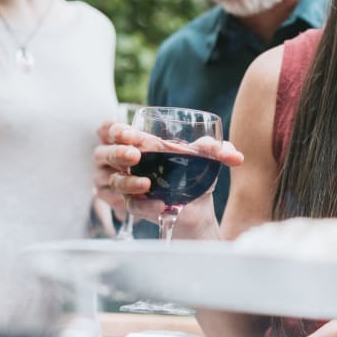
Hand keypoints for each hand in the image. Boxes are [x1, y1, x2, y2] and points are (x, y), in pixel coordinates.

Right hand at [93, 121, 243, 233]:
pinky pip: (128, 206)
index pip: (109, 130)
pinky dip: (143, 205)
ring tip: (146, 183)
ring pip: (109, 181)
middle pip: (102, 153)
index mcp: (133, 141)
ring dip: (125, 181)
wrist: (198, 206)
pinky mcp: (130, 206)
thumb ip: (216, 149)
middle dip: (116, 152)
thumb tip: (234, 155)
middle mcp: (120, 162)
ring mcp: (122, 185)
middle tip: (135, 155)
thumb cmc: (193, 173)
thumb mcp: (205, 157)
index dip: (113, 130)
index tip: (130, 134)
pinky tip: (160, 205)